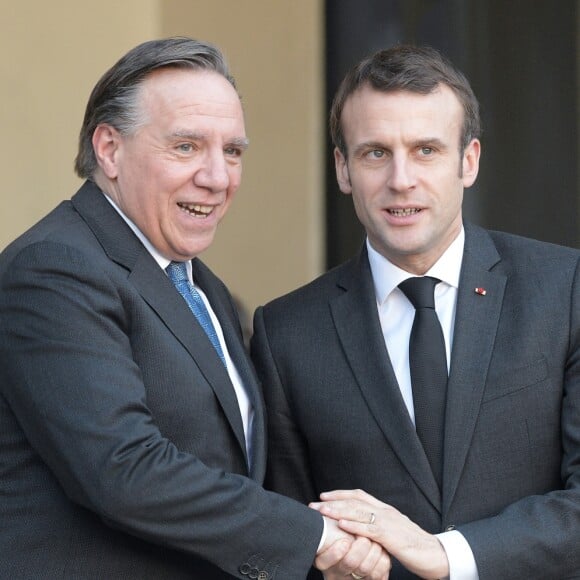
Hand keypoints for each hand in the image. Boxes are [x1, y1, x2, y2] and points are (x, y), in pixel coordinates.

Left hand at [312, 490, 447, 579]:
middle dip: (333, 501)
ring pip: (359, 512)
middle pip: (355, 501)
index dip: (340, 494)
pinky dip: (354, 525)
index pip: (359, 495)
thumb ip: (378, 526)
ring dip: (338, 511)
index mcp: (386, 510)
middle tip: (314, 504)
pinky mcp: (392, 537)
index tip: (323, 496)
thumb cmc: (414, 546)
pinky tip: (342, 525)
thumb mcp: (393, 532)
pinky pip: (370, 529)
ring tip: (322, 511)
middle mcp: (386, 511)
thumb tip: (361, 526)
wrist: (437, 555)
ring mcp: (389, 522)